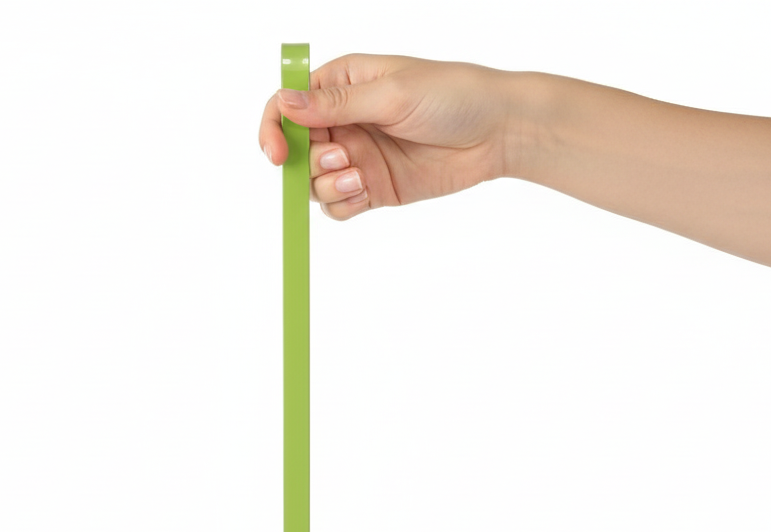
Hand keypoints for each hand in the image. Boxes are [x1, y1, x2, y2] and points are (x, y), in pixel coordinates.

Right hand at [259, 54, 515, 220]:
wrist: (496, 132)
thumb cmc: (452, 95)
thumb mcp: (390, 94)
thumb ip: (335, 105)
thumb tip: (285, 103)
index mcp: (342, 86)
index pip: (287, 106)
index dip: (274, 130)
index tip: (277, 154)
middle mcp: (344, 122)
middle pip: (297, 152)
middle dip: (310, 162)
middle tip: (344, 158)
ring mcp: (358, 157)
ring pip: (315, 183)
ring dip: (328, 185)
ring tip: (361, 178)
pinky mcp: (374, 188)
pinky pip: (339, 206)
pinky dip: (344, 204)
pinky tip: (366, 192)